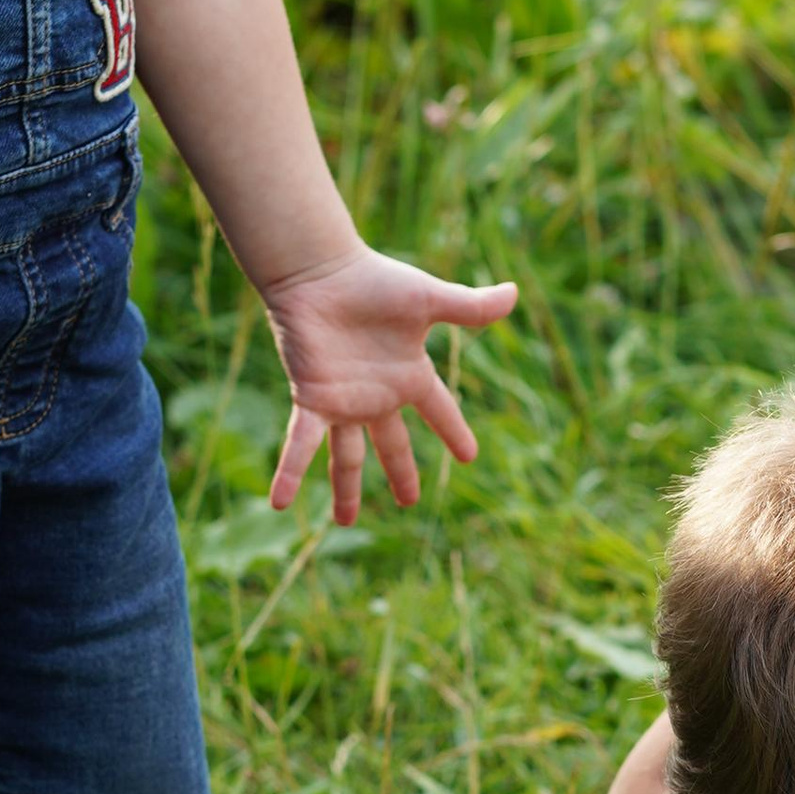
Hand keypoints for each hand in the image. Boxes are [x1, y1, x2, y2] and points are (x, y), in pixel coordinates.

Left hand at [261, 246, 516, 524]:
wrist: (320, 271)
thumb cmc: (374, 281)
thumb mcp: (430, 299)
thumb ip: (469, 307)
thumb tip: (513, 294)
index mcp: (409, 374)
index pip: (440, 411)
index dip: (454, 432)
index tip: (469, 456)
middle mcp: (377, 394)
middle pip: (392, 443)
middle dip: (400, 472)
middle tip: (408, 502)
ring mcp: (343, 401)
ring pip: (347, 456)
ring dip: (346, 489)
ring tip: (344, 522)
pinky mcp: (312, 399)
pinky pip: (302, 445)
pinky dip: (292, 473)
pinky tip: (281, 503)